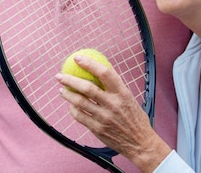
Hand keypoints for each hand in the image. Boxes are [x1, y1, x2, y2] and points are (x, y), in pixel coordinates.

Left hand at [56, 54, 170, 171]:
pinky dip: (73, 109)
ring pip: (80, 102)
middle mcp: (113, 104)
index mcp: (122, 93)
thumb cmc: (135, 118)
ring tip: (61, 89)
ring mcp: (104, 117)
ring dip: (67, 94)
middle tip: (60, 75)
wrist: (140, 143)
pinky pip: (80, 116)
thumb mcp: (129, 98)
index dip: (89, 64)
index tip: (77, 58)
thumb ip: (115, 87)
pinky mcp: (98, 129)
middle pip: (87, 88)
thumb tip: (99, 70)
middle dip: (70, 79)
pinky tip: (70, 106)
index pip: (104, 73)